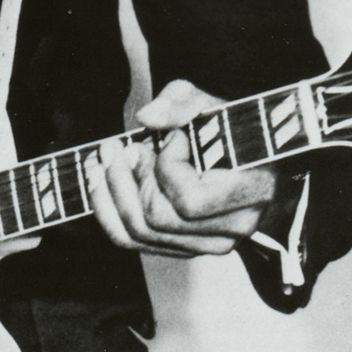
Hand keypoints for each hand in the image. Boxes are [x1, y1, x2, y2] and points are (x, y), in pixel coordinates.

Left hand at [87, 79, 277, 257]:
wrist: (243, 158)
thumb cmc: (231, 133)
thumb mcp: (212, 104)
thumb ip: (183, 103)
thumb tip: (148, 117)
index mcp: (252, 192)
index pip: (191, 200)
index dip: (168, 166)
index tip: (171, 137)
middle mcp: (232, 229)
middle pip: (158, 218)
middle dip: (128, 177)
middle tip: (121, 147)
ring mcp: (206, 244)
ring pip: (139, 232)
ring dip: (112, 191)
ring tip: (107, 159)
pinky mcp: (182, 248)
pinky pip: (131, 241)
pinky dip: (107, 210)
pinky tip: (100, 182)